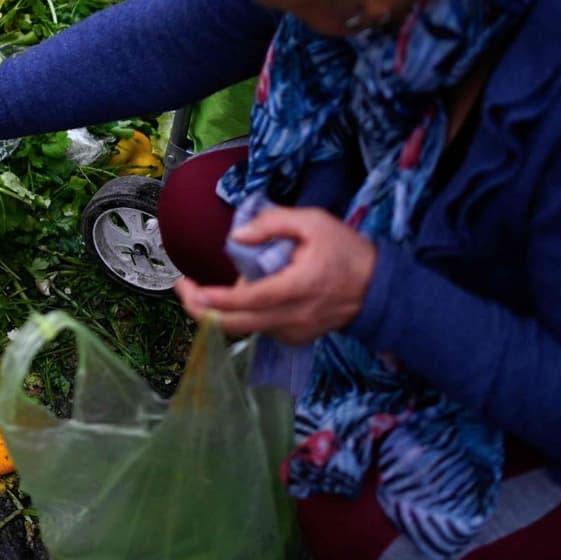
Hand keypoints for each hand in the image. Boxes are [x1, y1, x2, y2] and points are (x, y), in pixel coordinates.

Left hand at [174, 207, 376, 344]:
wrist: (377, 288)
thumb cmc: (345, 250)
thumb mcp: (313, 221)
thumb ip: (273, 222)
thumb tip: (236, 236)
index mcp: (296, 288)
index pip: (247, 301)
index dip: (214, 300)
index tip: (190, 289)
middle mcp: (292, 317)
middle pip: (236, 325)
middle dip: (201, 311)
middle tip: (183, 289)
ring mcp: (293, 332)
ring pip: (245, 328)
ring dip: (222, 311)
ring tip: (210, 288)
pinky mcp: (294, 338)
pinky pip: (259, 328)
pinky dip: (244, 315)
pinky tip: (243, 295)